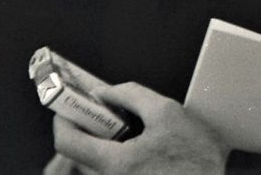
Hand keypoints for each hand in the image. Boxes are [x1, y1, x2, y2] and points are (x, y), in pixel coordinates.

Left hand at [53, 82, 228, 174]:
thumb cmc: (199, 159)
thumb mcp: (167, 112)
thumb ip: (129, 95)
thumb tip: (103, 93)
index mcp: (116, 164)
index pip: (66, 142)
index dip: (61, 119)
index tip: (65, 106)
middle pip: (79, 154)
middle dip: (85, 129)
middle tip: (97, 113)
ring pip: (96, 163)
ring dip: (101, 144)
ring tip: (122, 129)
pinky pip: (111, 170)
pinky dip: (115, 155)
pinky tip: (135, 146)